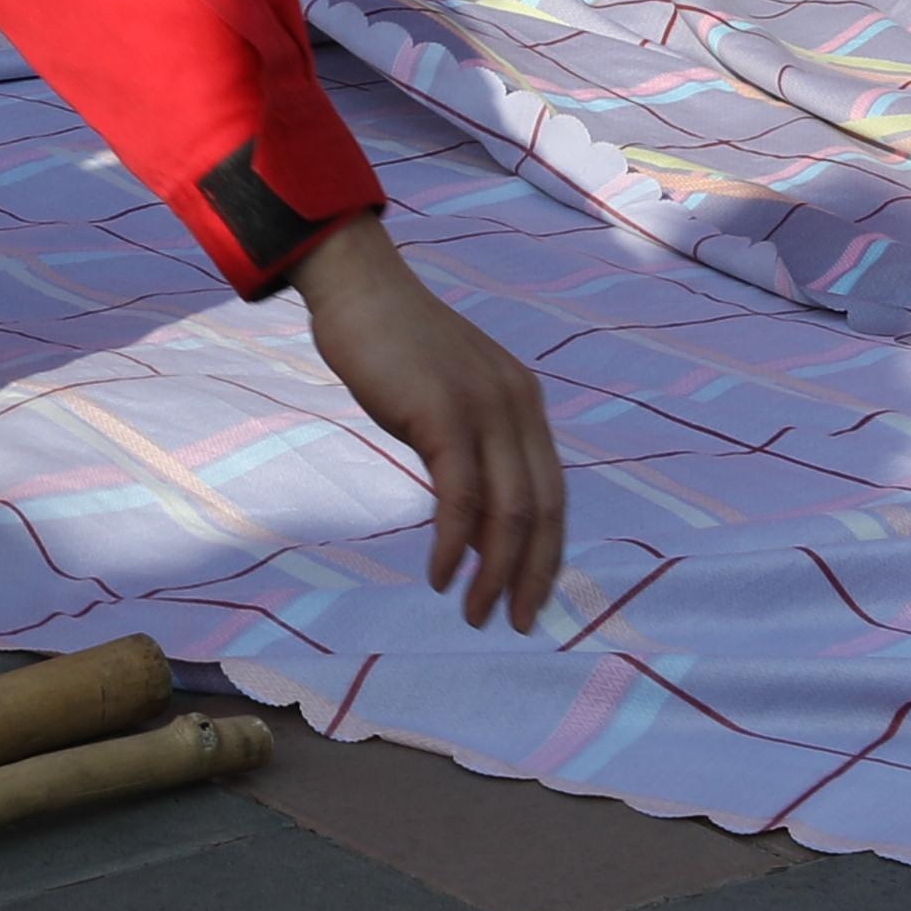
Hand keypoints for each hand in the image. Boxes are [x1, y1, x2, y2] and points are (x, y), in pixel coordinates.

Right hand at [289, 216, 566, 631]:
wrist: (357, 287)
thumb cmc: (391, 347)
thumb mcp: (446, 402)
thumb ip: (469, 453)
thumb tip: (476, 531)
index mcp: (524, 403)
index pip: (553, 493)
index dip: (548, 554)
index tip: (532, 599)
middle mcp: (517, 405)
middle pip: (543, 509)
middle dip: (534, 576)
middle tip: (517, 623)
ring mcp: (484, 407)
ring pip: (509, 510)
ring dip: (495, 573)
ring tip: (474, 612)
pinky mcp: (444, 413)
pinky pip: (460, 496)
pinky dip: (453, 544)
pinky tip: (440, 575)